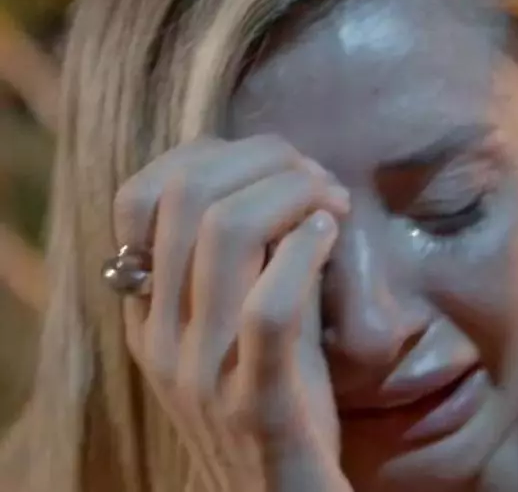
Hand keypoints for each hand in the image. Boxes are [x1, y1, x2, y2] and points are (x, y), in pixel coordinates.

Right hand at [113, 135, 351, 491]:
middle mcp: (161, 338)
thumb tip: (275, 177)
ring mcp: (203, 372)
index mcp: (149, 314)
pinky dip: (307, 251)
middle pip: (189, 196)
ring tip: (333, 204)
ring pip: (228, 233)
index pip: (141, 195)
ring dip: (294, 194)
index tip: (277, 166)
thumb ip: (238, 268)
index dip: (213, 154)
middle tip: (319, 180)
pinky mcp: (257, 404)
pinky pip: (270, 307)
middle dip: (266, 162)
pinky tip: (332, 236)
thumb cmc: (278, 406)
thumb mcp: (238, 330)